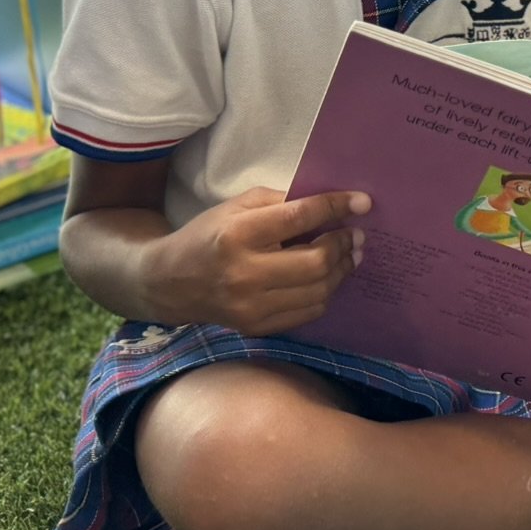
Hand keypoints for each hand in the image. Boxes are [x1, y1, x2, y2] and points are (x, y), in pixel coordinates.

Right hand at [148, 186, 368, 336]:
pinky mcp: (256, 328)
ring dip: (340, 271)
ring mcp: (250, 307)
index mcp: (238, 235)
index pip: (299, 217)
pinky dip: (324, 293)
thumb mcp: (236, 206)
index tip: (362, 202)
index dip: (336, 208)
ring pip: (317, 292)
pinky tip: (327, 278)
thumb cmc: (207, 236)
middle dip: (343, 245)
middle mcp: (244, 274)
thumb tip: (327, 204)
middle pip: (315, 262)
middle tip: (356, 235)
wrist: (168, 282)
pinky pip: (307, 313)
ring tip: (349, 255)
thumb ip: (280, 202)